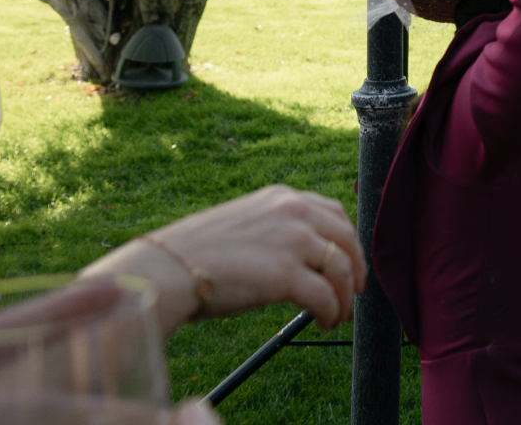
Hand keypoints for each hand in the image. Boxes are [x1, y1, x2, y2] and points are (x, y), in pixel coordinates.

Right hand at [82, 185, 365, 336]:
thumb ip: (273, 229)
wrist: (163, 269)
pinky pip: (325, 296)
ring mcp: (293, 241)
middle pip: (347, 239)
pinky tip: (324, 323)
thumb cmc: (192, 253)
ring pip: (342, 269)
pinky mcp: (286, 275)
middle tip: (355, 291)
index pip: (333, 213)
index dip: (347, 240)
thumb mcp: (243, 223)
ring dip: (345, 296)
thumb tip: (297, 256)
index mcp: (282, 197)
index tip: (349, 260)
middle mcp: (293, 212)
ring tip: (338, 315)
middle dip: (356, 267)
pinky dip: (330, 312)